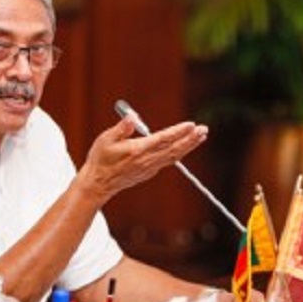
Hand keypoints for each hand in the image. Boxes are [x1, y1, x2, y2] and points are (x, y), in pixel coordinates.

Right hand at [76, 116, 207, 205]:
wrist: (98, 184)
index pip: (162, 139)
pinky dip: (178, 153)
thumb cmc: (100, 159)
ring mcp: (149, 168)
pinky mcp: (149, 172)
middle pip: (173, 149)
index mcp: (137, 151)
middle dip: (190, 139)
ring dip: (188, 146)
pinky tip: (184, 147)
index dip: (178, 132)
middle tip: (204, 130)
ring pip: (173, 156)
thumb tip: (133, 117)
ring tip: (200, 136)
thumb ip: (122, 128)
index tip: (190, 125)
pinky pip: (168, 161)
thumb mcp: (106, 139)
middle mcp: (146, 161)